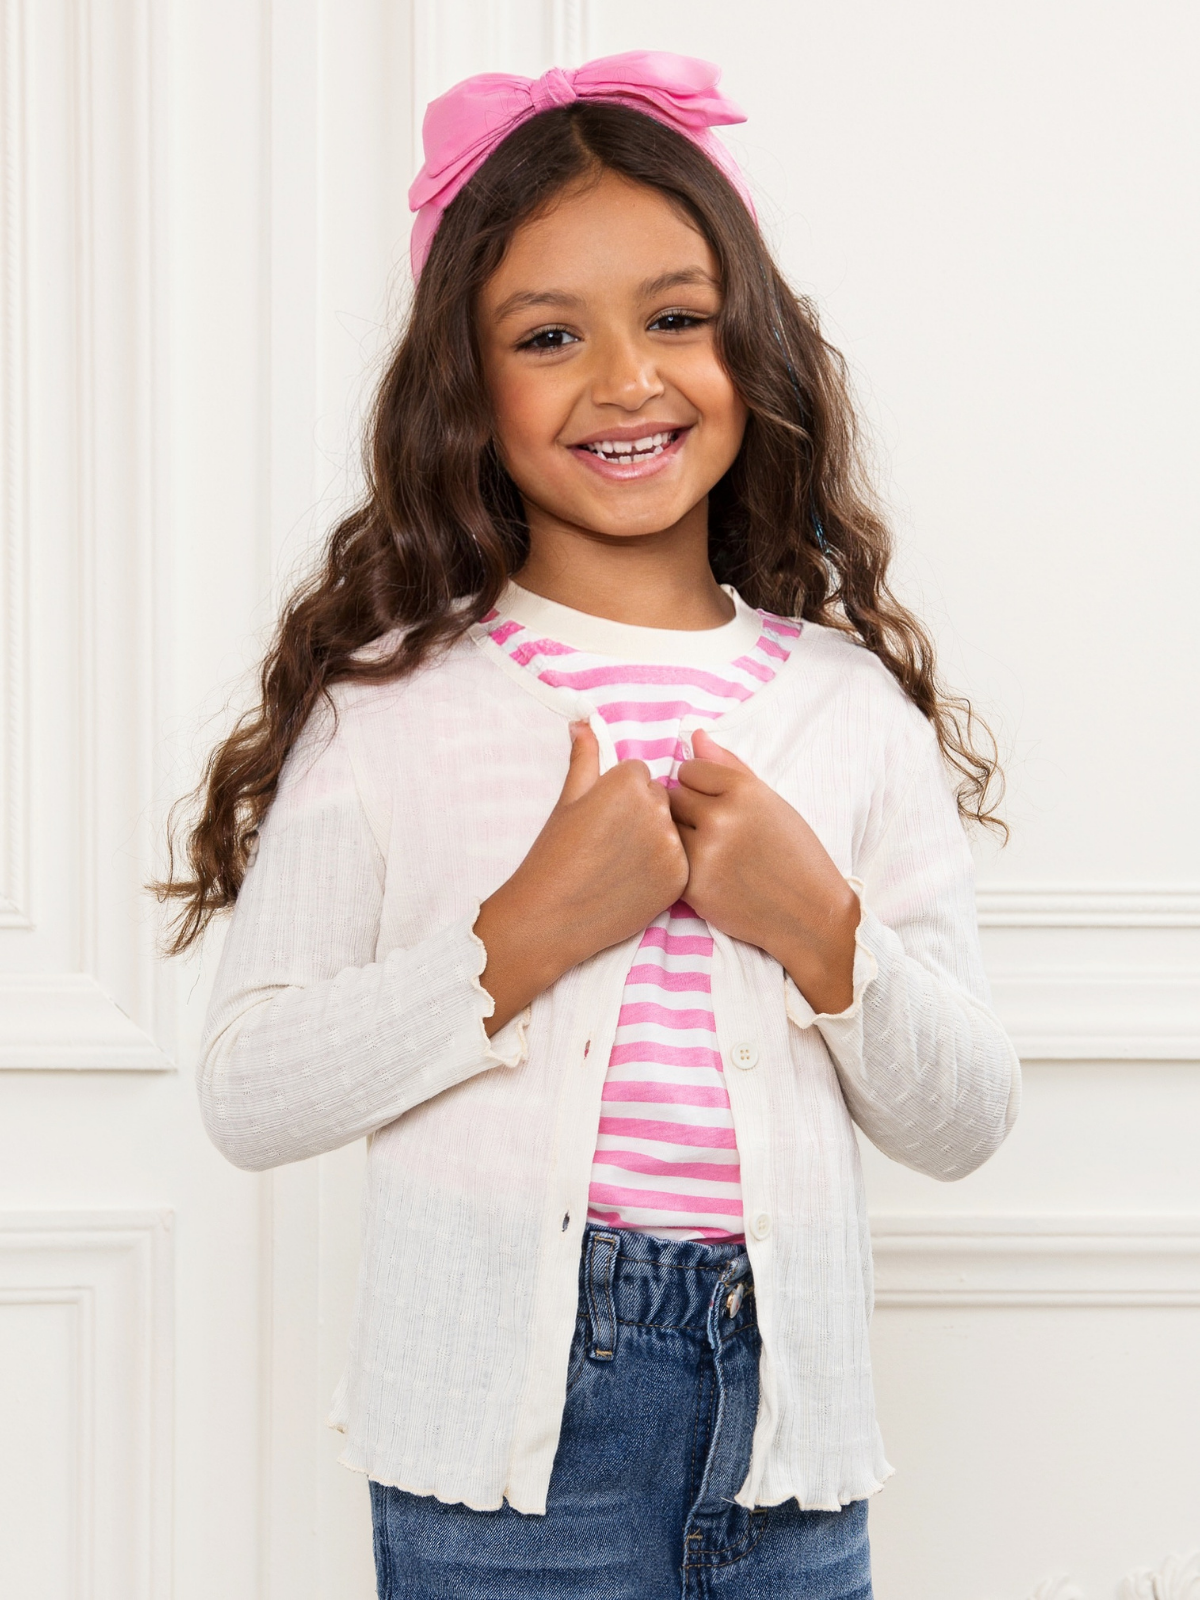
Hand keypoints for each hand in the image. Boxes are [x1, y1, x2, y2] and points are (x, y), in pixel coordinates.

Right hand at [474, 723, 688, 1032]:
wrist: (551, 915)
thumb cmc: (553, 856)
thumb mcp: (567, 800)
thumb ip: (585, 758)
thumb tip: (583, 723)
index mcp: (628, 782)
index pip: (640, 775)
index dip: (619, 797)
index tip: (602, 820)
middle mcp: (657, 808)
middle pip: (661, 800)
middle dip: (640, 816)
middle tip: (609, 844)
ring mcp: (672, 844)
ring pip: (672, 830)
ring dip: (654, 841)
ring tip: (619, 864)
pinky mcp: (680, 877)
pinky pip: (680, 861)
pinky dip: (662, 869)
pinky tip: (633, 881)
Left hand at [668, 729, 859, 1014]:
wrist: (811, 913)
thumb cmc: (794, 854)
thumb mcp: (771, 803)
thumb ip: (730, 768)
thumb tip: (695, 736)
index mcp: (745, 791)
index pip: (689, 769)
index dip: (701, 787)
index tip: (719, 805)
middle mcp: (721, 817)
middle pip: (672, 796)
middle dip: (687, 811)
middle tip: (714, 832)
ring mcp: (704, 853)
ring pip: (666, 829)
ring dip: (679, 837)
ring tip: (711, 852)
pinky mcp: (693, 887)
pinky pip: (669, 861)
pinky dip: (682, 866)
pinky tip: (709, 874)